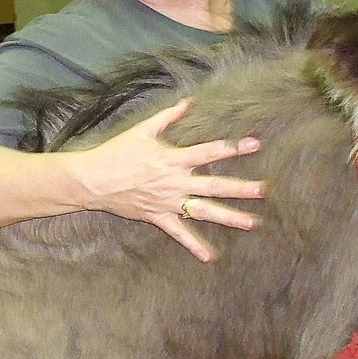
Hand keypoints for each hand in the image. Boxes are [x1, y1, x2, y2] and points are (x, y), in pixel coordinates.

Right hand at [82, 99, 263, 262]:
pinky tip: (209, 257)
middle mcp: (175, 182)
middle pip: (214, 186)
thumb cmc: (116, 152)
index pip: (209, 151)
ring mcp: (168, 202)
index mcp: (173, 159)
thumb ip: (168, 116)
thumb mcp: (142, 130)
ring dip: (229, 217)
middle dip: (241, 188)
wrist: (93, 180)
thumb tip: (188, 101)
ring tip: (252, 223)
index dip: (233, 147)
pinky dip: (193, 245)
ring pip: (204, 211)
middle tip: (264, 191)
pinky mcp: (158, 216)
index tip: (255, 145)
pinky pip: (179, 234)